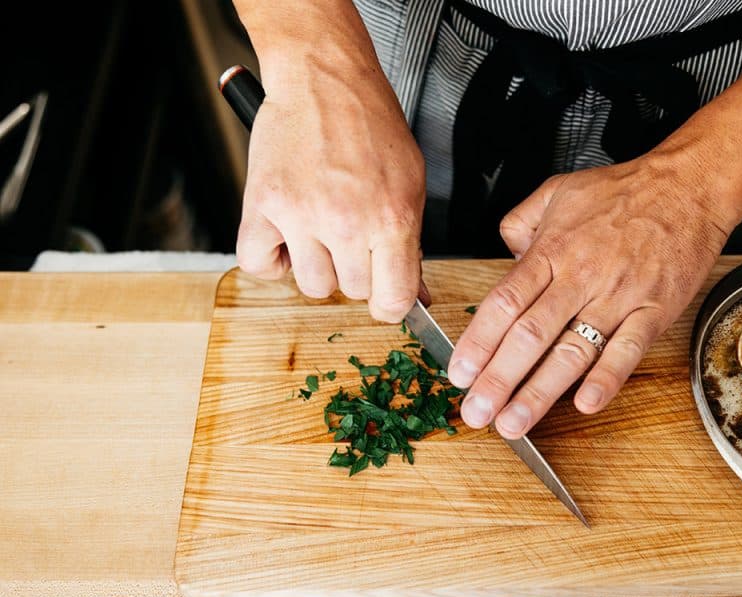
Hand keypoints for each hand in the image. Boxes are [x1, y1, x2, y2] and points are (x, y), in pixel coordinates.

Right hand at [237, 49, 426, 320]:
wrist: (324, 78)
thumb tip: (415, 294)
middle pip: (350, 292)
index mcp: (392, 218)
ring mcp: (302, 215)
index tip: (383, 296)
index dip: (390, 305)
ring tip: (319, 230)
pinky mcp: (263, 204)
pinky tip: (285, 236)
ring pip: (310, 285)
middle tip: (350, 238)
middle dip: (354, 272)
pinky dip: (270, 260)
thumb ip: (410, 242)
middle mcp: (347, 222)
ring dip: (315, 266)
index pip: (392, 300)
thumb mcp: (410, 183)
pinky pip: (259, 266)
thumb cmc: (370, 125)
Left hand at [447, 153, 733, 438]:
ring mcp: (618, 297)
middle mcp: (581, 277)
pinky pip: (627, 350)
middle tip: (476, 412)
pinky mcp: (654, 311)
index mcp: (552, 251)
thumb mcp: (557, 192)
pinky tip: (584, 404)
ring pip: (572, 352)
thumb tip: (505, 254)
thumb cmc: (624, 192)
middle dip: (498, 380)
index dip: (479, 342)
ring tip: (513, 423)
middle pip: (530, 335)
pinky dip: (606, 380)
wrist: (687, 186)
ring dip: (539, 393)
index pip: (505, 303)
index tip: (460, 372)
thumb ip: (521, 223)